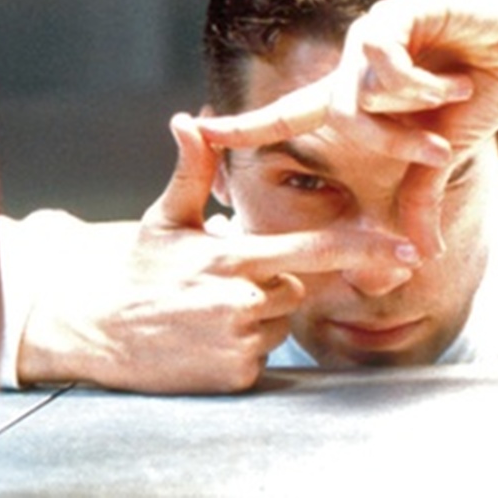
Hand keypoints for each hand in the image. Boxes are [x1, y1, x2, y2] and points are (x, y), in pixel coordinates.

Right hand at [18, 112, 419, 393]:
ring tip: (205, 313)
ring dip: (254, 318)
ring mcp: (237, 344)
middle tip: (220, 285)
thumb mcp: (164, 218)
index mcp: (232, 258)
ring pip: (276, 325)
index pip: (313, 250)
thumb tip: (191, 119)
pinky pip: (258, 357)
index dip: (363, 249)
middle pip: (294, 291)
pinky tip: (202, 339)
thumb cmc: (133, 269)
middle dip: (270, 285)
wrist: (92, 328)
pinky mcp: (232, 378)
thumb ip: (192, 171)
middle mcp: (241, 301)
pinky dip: (240, 349)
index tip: (405, 252)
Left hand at [196, 0, 497, 254]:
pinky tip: (458, 73)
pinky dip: (425, 81)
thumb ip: (420, 197)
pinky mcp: (396, 11)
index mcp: (355, 94)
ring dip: (411, 111)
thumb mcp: (443, 156)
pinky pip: (384, 61)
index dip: (243, 127)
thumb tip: (422, 252)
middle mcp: (352, 62)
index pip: (286, 114)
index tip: (196, 132)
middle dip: (391, 143)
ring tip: (455, 93)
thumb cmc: (482, 94)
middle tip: (438, 144)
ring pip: (357, 92)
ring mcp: (371, 33)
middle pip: (334, 116)